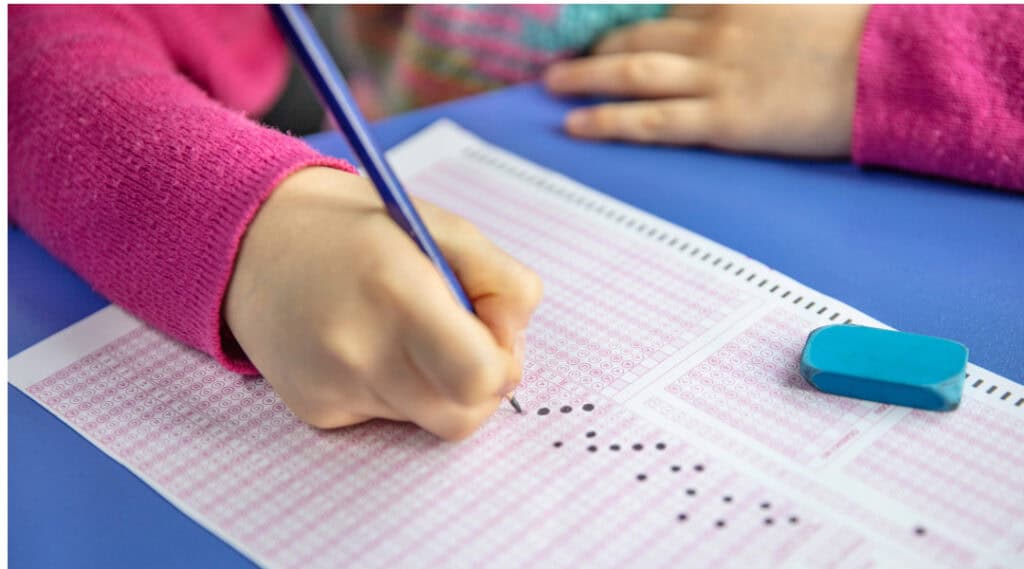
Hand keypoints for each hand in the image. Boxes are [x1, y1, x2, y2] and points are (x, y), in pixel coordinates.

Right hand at [224, 167, 542, 439]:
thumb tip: (512, 341)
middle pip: (462, 417)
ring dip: (438, 387)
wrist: (254, 242)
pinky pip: (386, 420)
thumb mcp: (445, 229)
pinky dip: (397, 391)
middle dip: (479, 385)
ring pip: (427, 420)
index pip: (480, 377)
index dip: (503, 364)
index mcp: (398, 291)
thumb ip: (503, 281)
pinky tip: (369, 346)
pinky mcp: (315, 411)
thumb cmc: (361, 230)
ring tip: (407, 334)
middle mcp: (359, 349)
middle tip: (464, 342)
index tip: (494, 336)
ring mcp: (332, 387)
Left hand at [544, 5, 868, 156]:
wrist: (890, 68)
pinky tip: (576, 124)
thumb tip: (735, 22)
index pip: (664, 11)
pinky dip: (608, 120)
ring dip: (585, 77)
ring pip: (632, 73)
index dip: (626, 21)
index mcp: (734, 2)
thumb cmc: (859, 37)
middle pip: (637, 37)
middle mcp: (714, 33)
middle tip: (563, 57)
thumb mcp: (802, 6)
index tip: (598, 29)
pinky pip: (651, 119)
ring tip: (550, 84)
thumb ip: (759, 11)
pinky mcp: (723, 118)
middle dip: (595, 47)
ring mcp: (715, 76)